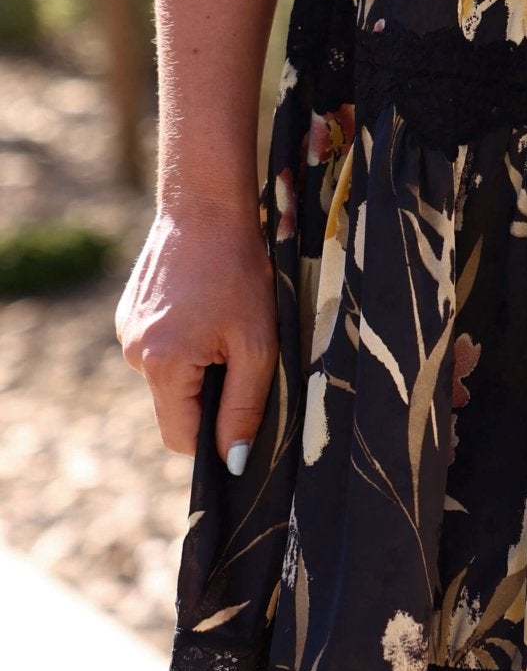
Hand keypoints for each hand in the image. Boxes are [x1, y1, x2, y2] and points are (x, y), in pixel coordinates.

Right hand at [115, 196, 278, 471]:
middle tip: (240, 353)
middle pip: (174, 407)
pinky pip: (159, 349)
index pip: (181, 438)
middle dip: (209, 394)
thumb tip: (232, 462)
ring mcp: (126, 331)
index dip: (214, 437)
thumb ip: (244, 407)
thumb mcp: (257, 344)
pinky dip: (184, 342)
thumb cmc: (240, 273)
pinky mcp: (128, 314)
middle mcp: (133, 353)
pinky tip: (204, 307)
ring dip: (197, 365)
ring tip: (223, 322)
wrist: (206, 207)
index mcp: (161, 365)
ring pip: (168, 378)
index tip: (243, 413)